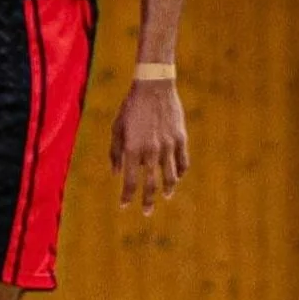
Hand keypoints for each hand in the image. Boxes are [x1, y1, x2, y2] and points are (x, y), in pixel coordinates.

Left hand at [109, 80, 188, 214]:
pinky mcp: (180, 139)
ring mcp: (168, 146)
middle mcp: (151, 151)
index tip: (124, 206)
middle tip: (146, 213)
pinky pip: (183, 162)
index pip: (130, 181)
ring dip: (167, 189)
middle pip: (151, 184)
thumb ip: (116, 152)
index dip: (127, 196)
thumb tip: (116, 173)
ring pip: (170, 177)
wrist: (153, 86)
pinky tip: (177, 177)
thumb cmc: (131, 107)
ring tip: (165, 196)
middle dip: (148, 201)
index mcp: (133, 148)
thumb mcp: (117, 127)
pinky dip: (180, 172)